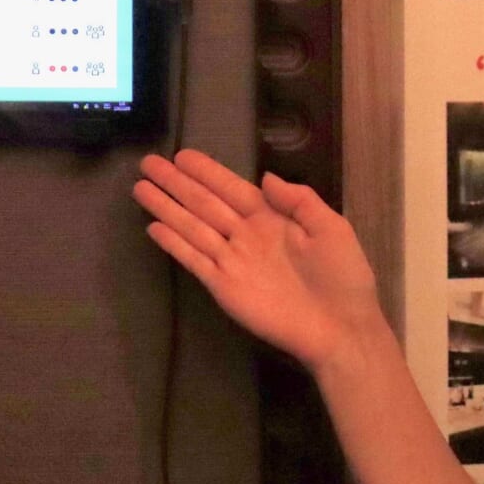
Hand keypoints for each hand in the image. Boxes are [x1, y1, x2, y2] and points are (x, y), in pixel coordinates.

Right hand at [134, 149, 386, 373]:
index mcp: (272, 217)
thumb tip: (265, 177)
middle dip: (176, 183)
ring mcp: (233, 260)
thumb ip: (299, 200)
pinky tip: (154, 228)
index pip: (231, 187)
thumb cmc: (342, 277)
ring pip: (192, 226)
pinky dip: (174, 244)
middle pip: (204, 202)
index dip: (207, 171)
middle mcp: (247, 234)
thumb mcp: (331, 227)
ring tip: (141, 188)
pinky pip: (194, 260)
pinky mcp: (224, 286)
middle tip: (148, 162)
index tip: (182, 155)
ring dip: (167, 207)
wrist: (340, 328)